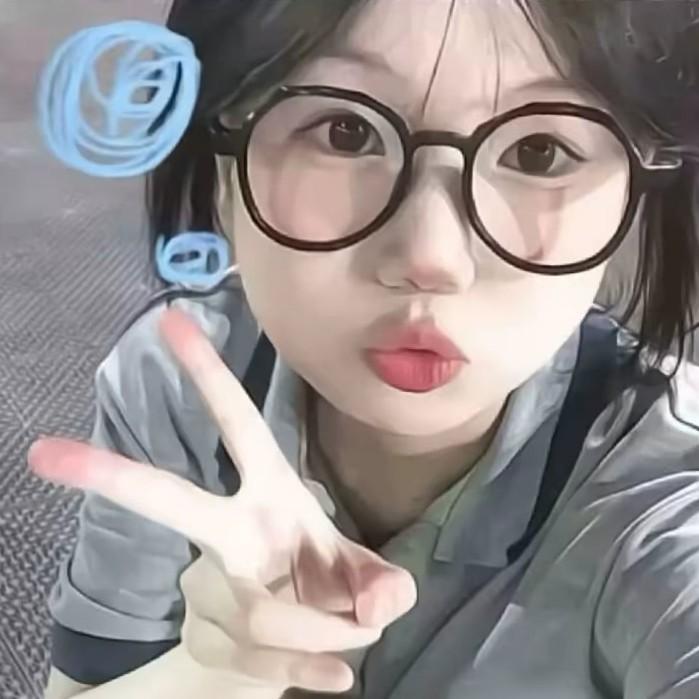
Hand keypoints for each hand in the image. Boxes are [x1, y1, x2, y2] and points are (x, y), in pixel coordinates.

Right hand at [29, 309, 416, 693]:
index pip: (237, 425)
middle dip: (110, 477)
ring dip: (320, 635)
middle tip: (41, 453)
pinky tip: (335, 679)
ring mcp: (211, 587)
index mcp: (269, 493)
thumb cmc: (326, 587)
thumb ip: (380, 583)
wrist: (293, 650)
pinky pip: (260, 662)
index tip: (168, 322)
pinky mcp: (210, 640)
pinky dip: (307, 673)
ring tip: (352, 644)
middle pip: (169, 502)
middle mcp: (230, 532)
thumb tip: (377, 608)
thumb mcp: (363, 577)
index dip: (208, 375)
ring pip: (255, 613)